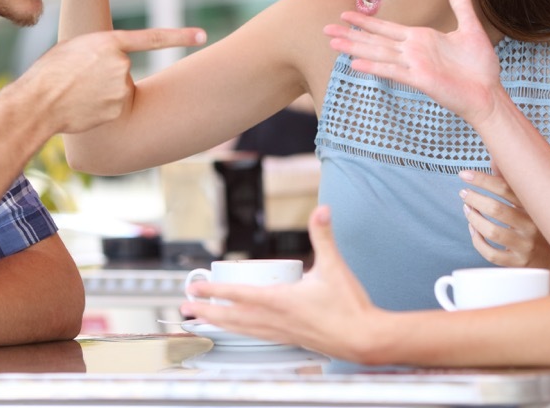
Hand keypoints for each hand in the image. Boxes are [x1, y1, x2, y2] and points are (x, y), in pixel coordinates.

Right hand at [13, 26, 205, 134]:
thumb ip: (100, 51)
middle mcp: (120, 63)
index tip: (202, 35)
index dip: (180, 37)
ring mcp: (121, 88)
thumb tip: (118, 61)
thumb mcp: (74, 48)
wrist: (37, 102)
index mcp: (108, 42)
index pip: (153, 38)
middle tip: (78, 79)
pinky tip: (82, 107)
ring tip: (76, 92)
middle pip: (121, 69)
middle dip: (104, 75)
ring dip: (101, 92)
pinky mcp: (118, 109)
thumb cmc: (49, 72)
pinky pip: (115, 107)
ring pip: (118, 89)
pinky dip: (101, 108)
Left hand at [183, 205, 383, 362]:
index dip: (215, 291)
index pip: (240, 295)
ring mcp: (282, 332)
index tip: (196, 288)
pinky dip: (240, 332)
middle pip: (232, 316)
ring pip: (241, 329)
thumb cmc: (350, 307)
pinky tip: (237, 330)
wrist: (365, 339)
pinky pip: (256, 336)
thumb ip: (324, 236)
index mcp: (282, 301)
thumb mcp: (335, 267)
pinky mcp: (290, 340)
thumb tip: (322, 209)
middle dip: (206, 311)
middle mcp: (276, 320)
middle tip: (185, 308)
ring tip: (200, 321)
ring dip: (218, 324)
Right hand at [324, 0, 502, 125]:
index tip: (345, 14)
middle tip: (326, 29)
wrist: (489, 92)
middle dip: (350, 34)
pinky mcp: (421, 80)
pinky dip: (375, 67)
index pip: (386, 28)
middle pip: (375, 40)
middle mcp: (412, 52)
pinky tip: (355, 64)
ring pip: (378, 54)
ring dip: (355, 48)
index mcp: (420, 40)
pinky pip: (394, 72)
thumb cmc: (480, 66)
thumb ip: (461, 7)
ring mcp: (414, 66)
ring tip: (333, 44)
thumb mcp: (471, 29)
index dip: (365, 21)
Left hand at [459, 169, 549, 269]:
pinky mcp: (519, 263)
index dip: (482, 179)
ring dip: (474, 218)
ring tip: (467, 209)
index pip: (506, 187)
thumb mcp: (532, 202)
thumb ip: (512, 181)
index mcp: (534, 206)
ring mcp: (525, 246)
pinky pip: (491, 254)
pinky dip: (478, 241)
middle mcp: (532, 225)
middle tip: (463, 193)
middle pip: (496, 209)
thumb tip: (494, 158)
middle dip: (474, 198)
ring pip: (492, 231)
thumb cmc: (541, 224)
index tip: (464, 175)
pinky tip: (474, 231)